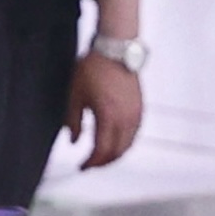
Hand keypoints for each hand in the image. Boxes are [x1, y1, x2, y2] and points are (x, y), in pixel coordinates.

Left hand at [65, 53, 144, 168]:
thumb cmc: (93, 68)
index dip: (91, 162)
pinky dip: (124, 143)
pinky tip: (114, 141)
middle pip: (117, 152)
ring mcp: (136, 114)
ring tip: (101, 156)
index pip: (101, 150)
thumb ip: (74, 121)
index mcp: (108, 117)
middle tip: (90, 164)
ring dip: (115, 154)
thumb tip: (74, 142)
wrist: (115, 49)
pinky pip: (134, 134)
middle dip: (103, 162)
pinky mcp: (140, 108)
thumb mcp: (75, 95)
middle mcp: (125, 118)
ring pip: (128, 145)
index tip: (81, 166)